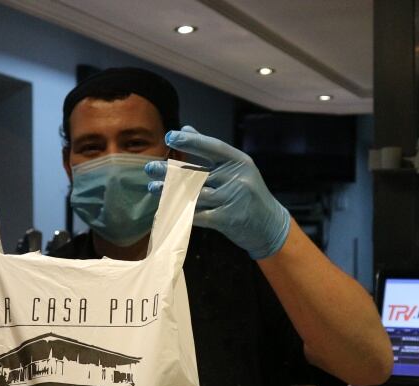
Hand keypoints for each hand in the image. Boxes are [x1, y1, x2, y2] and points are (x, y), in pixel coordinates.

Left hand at [145, 126, 290, 259]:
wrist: (269, 226)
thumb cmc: (248, 194)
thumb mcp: (237, 168)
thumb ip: (210, 150)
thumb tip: (186, 128)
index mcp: (240, 162)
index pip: (212, 147)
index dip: (190, 141)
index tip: (169, 136)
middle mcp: (237, 178)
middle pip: (196, 173)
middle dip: (169, 171)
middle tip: (149, 168)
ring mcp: (232, 199)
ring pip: (193, 194)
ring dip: (169, 192)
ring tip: (153, 187)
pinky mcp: (226, 220)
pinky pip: (196, 214)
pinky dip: (179, 211)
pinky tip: (165, 207)